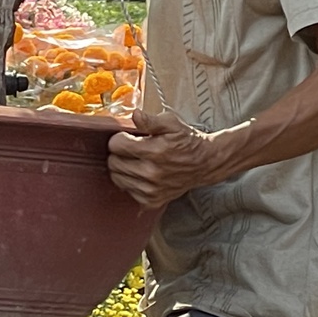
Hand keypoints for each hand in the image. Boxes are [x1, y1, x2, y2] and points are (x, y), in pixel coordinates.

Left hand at [106, 108, 227, 208]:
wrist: (204, 164)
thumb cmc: (187, 141)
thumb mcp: (171, 123)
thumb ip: (151, 120)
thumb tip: (135, 115)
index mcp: (155, 151)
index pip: (116, 145)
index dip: (119, 138)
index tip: (127, 137)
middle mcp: (151, 173)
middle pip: (113, 163)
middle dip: (118, 153)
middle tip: (131, 149)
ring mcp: (151, 190)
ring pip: (117, 178)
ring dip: (123, 169)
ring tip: (136, 161)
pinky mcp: (152, 201)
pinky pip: (127, 191)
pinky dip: (131, 183)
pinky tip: (141, 174)